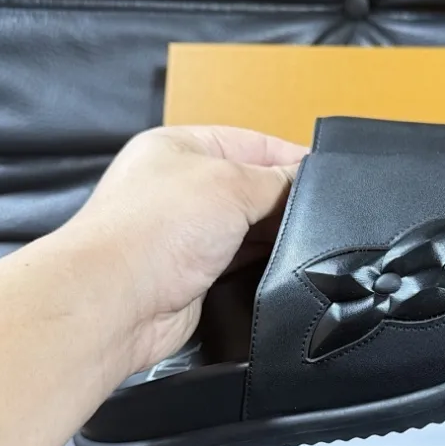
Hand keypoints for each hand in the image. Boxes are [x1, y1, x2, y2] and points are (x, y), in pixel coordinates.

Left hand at [63, 126, 304, 374]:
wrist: (117, 302)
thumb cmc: (155, 231)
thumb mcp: (230, 185)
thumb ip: (275, 181)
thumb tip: (306, 181)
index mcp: (181, 147)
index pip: (251, 143)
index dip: (290, 158)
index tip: (328, 176)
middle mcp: (181, 189)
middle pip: (250, 187)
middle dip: (283, 201)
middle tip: (321, 215)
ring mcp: (186, 235)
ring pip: (247, 229)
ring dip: (272, 236)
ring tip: (305, 242)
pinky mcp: (194, 276)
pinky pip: (240, 265)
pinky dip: (262, 265)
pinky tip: (285, 267)